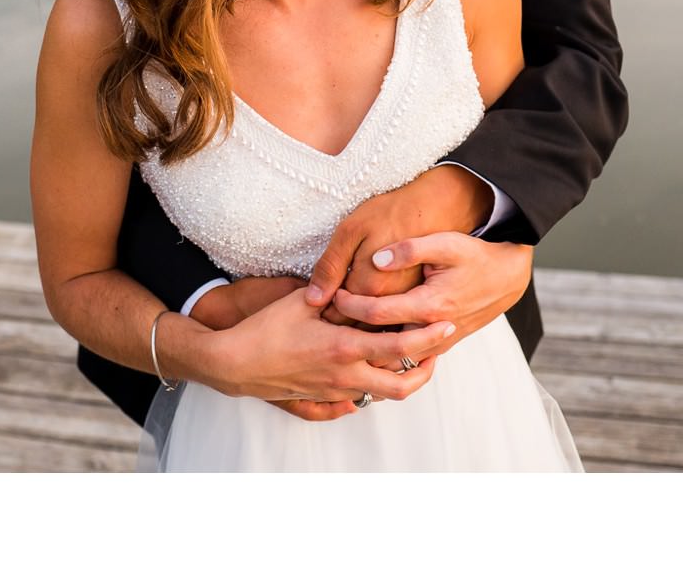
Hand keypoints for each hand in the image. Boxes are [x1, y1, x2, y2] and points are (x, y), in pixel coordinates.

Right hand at [187, 285, 454, 405]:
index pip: (401, 349)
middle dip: (427, 369)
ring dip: (403, 378)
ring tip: (413, 357)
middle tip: (438, 349)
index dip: (429, 339)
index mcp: (345, 348)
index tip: (447, 325)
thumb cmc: (266, 329)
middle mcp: (345, 375)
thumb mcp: (302, 301)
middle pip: (403, 385)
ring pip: (383, 394)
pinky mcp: (322, 398)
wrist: (235, 364)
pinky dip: (374, 386)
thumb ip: (333, 293)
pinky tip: (375, 370)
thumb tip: (358, 283)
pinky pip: (358, 398)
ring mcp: (335, 391)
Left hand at [325, 231, 534, 355]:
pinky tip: (367, 342)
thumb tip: (378, 258)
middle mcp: (433, 329)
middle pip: (380, 342)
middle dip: (350, 334)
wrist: (506, 277)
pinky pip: (408, 357)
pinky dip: (386, 352)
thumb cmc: (474, 255)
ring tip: (339, 336)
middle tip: (326, 323)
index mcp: (429, 304)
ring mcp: (438, 341)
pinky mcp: (441, 345)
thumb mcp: (445, 242)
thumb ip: (410, 249)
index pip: (376, 312)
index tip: (330, 296)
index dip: (348, 305)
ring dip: (367, 348)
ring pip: (394, 356)